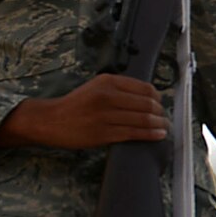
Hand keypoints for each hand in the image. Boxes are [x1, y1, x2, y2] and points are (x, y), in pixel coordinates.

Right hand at [0, 75, 165, 149]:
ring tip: (165, 127)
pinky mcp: (104, 133)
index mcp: (108, 82)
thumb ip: (119, 89)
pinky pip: (133, 133)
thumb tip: (148, 97)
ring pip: (142, 120)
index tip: (160, 103)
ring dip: (159, 124)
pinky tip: (158, 135)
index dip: (158, 98)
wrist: (50, 120)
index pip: (144, 88)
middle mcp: (107, 96)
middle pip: (147, 104)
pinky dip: (150, 134)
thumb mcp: (96, 87)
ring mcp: (106, 116)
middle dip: (161, 112)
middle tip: (165, 117)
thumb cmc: (75, 105)